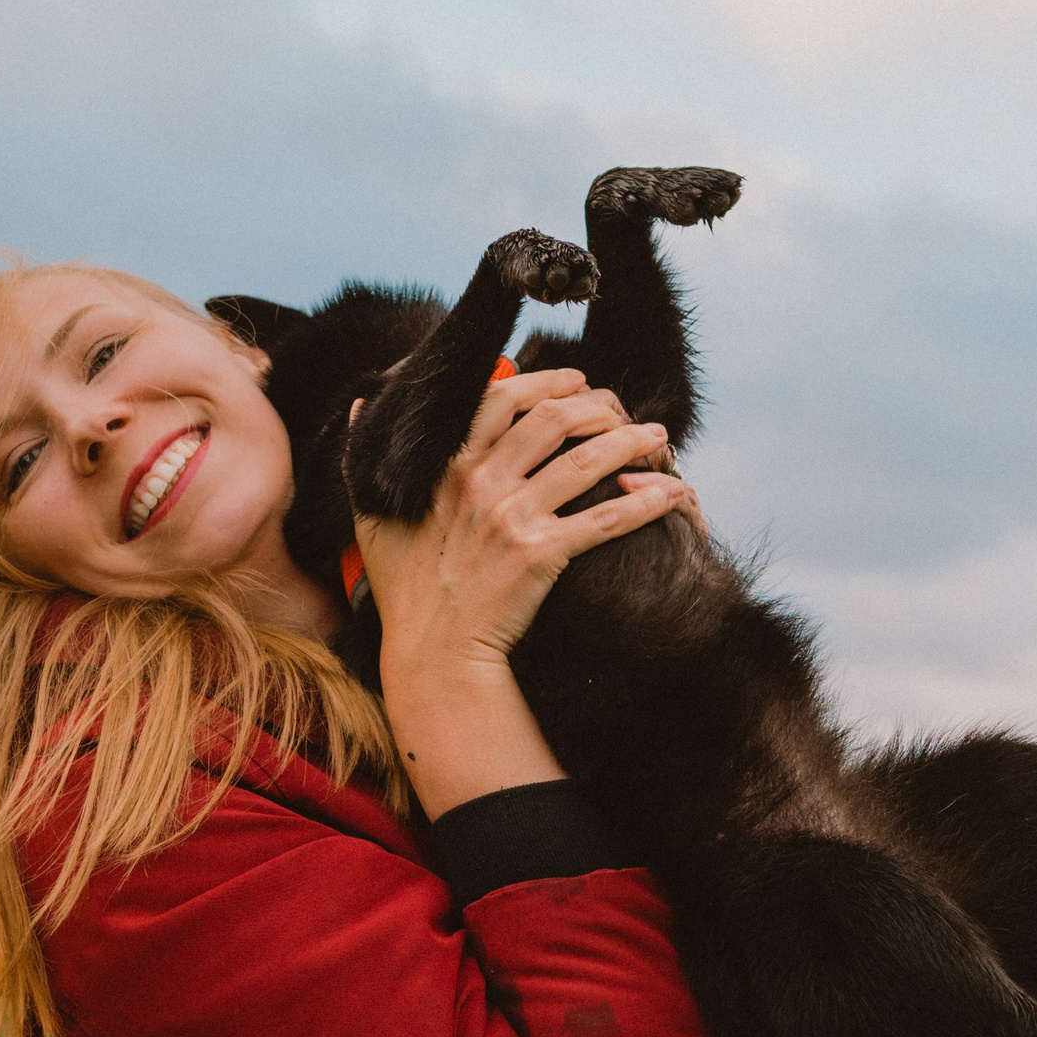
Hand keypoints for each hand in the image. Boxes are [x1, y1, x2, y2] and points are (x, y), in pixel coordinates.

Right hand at [351, 367, 696, 814]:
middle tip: (622, 411)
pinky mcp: (542, 554)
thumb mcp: (371, 517)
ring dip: (631, 442)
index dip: (545, 382)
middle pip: (552, 418)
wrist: (433, 655)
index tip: (576, 380)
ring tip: (657, 437)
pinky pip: (606, 517)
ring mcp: (512, 517)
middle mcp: (479, 482)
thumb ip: (366, 457)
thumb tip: (362, 405)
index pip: (500, 399)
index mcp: (445, 466)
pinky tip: (674, 494)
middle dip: (597, 405)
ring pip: (586, 458)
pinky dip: (646, 501)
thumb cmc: (404, 591)